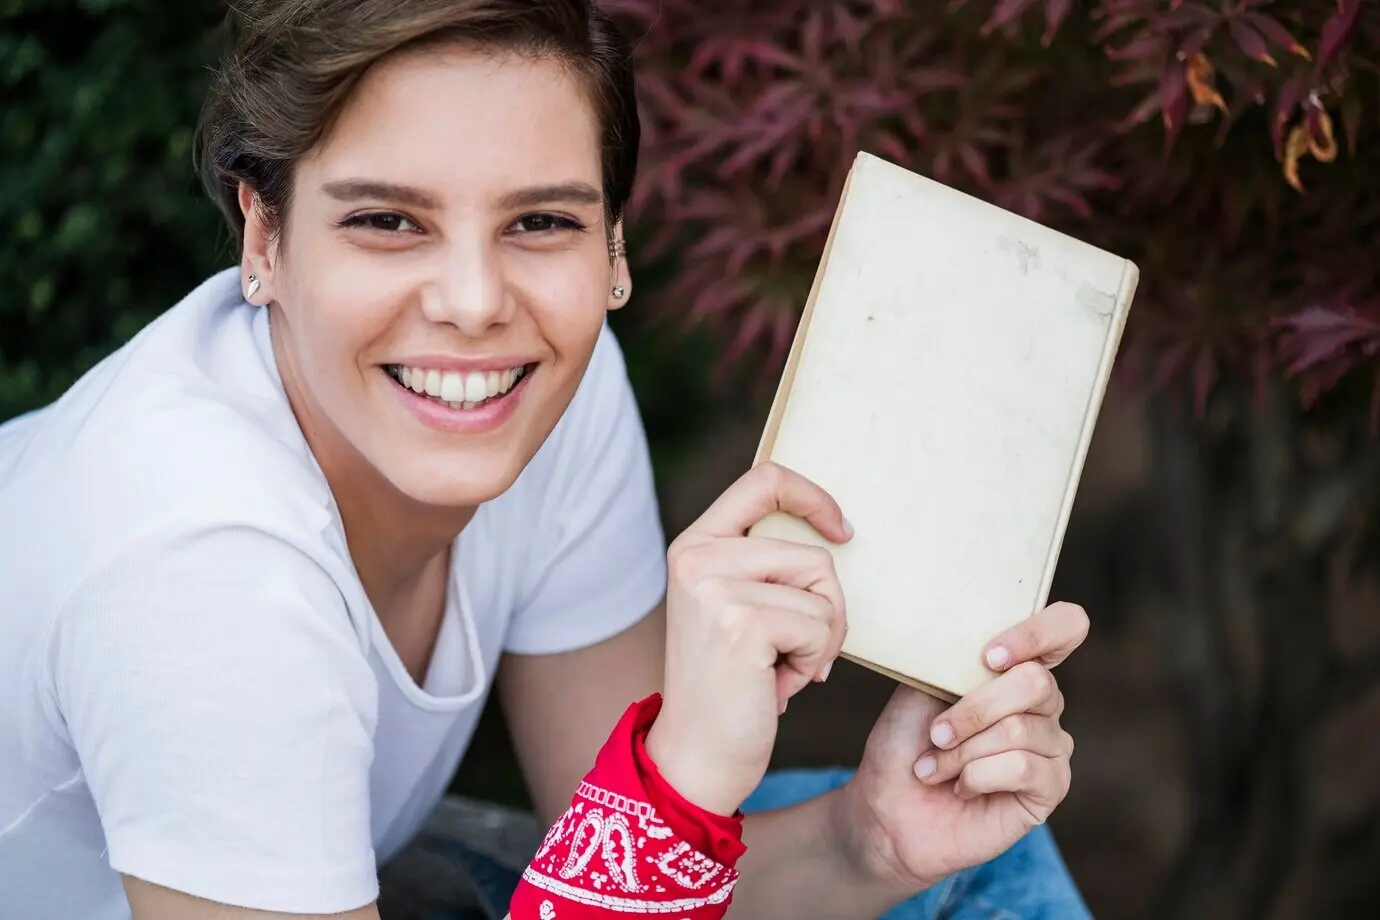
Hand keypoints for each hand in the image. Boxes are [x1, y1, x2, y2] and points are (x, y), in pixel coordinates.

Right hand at [646, 461, 852, 816]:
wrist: (696, 757)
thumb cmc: (732, 687)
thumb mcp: (735, 608)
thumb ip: (764, 566)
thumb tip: (837, 531)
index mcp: (695, 544)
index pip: (764, 480)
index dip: (813, 497)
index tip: (843, 531)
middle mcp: (697, 556)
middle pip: (812, 552)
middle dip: (827, 608)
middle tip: (798, 652)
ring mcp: (715, 587)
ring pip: (822, 590)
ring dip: (820, 640)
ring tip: (781, 670)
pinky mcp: (741, 623)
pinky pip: (820, 625)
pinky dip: (812, 663)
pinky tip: (777, 687)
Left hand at [840, 602, 1087, 891]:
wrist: (889, 807)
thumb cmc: (905, 743)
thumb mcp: (922, 684)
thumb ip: (957, 654)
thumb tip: (973, 629)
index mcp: (1015, 667)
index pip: (1065, 626)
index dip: (1037, 632)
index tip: (989, 656)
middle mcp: (1043, 704)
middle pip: (1035, 682)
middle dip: (973, 710)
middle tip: (936, 734)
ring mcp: (1051, 747)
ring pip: (1020, 729)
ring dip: (963, 750)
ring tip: (936, 766)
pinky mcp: (1051, 789)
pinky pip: (1023, 768)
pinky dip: (977, 776)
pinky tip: (961, 787)